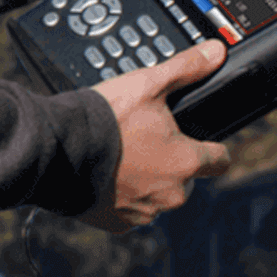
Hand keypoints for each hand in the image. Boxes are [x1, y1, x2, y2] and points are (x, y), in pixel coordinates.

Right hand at [78, 39, 235, 232]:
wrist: (57, 151)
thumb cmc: (105, 120)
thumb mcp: (149, 83)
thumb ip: (187, 69)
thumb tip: (215, 52)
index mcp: (186, 163)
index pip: (220, 160)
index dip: (212, 146)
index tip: (201, 139)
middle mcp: (170, 194)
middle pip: (186, 177)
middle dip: (172, 160)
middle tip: (147, 138)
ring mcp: (143, 212)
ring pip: (158, 194)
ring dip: (147, 179)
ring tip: (124, 154)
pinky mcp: (117, 223)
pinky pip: (130, 210)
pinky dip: (122, 195)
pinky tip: (108, 173)